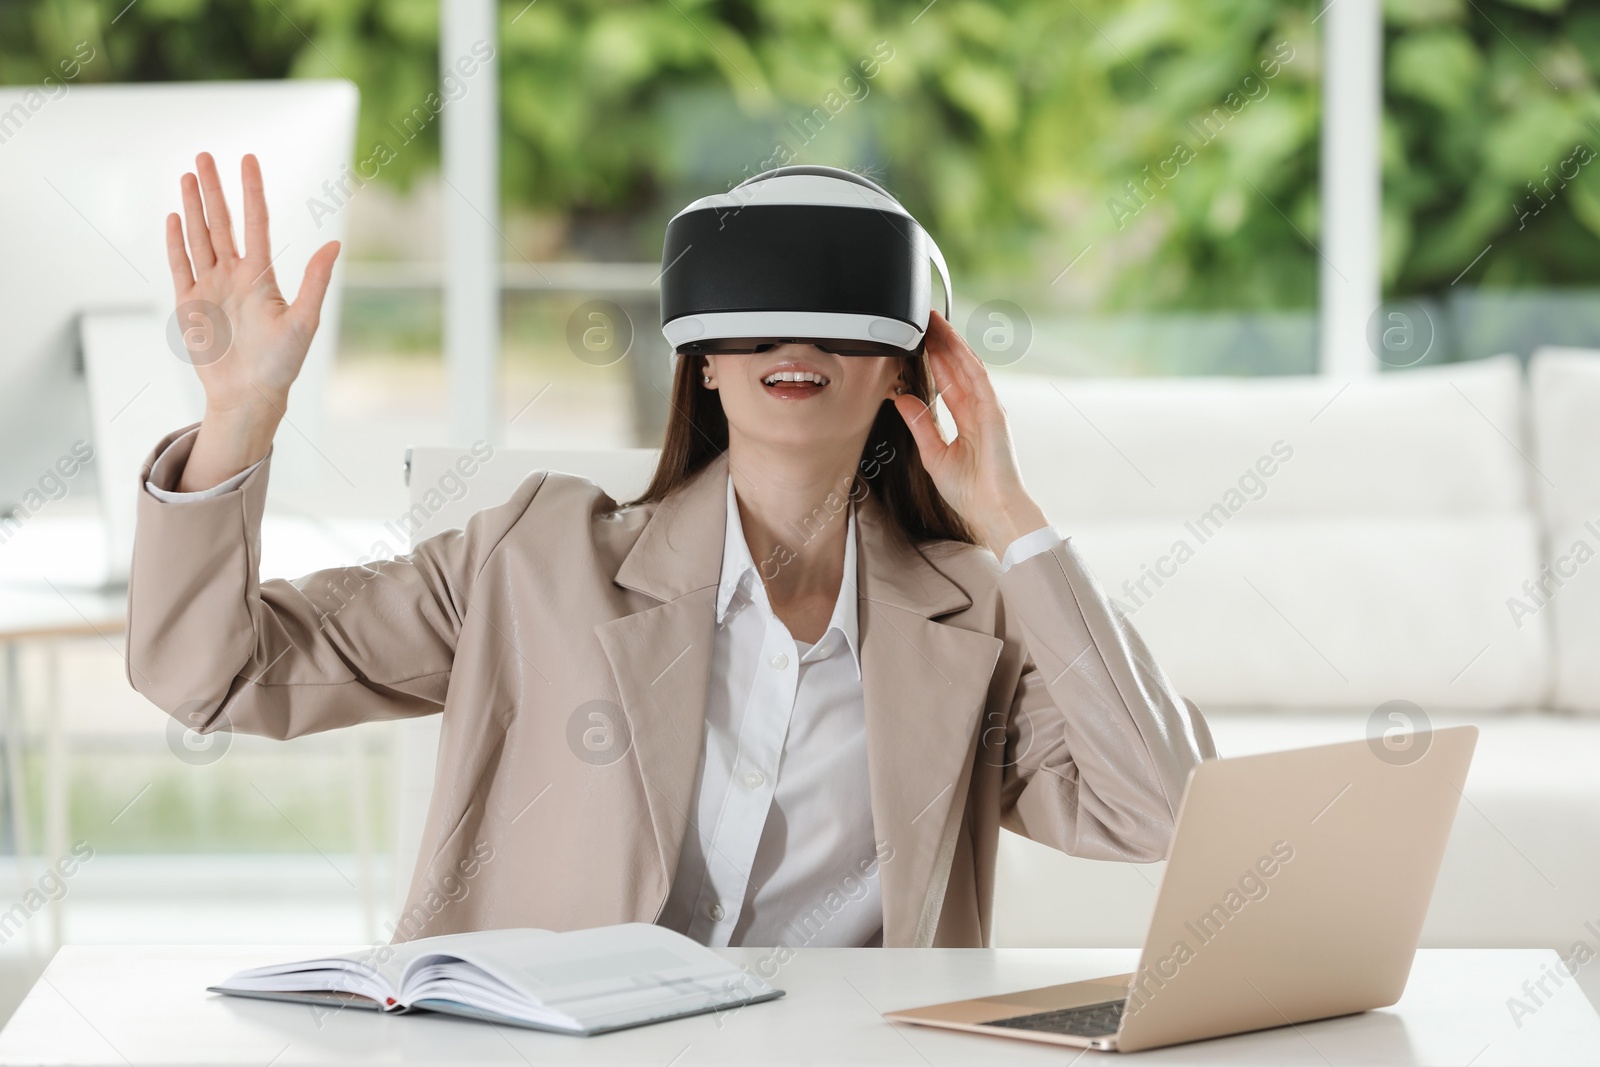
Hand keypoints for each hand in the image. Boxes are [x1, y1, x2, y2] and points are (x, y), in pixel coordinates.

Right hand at [164, 153, 339, 490]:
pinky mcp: (189, 305)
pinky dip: (176, 242)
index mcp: (262, 277)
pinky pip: (180, 266)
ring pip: (199, 237)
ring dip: (193, 207)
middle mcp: (235, 276)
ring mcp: (210, 288)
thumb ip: (315, 281)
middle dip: (214, 189)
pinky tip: (175, 216)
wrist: (250, 395)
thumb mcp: (304, 320)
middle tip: (205, 155)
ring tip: (189, 175)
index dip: (251, 192)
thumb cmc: (282, 363)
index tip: (248, 160)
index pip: (256, 223)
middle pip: (221, 223)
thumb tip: (334, 246)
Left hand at [892, 311, 1049, 557]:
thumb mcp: (934, 454)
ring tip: (933, 321)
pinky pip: (977, 377)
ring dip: (950, 342)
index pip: (946, 381)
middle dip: (939, 342)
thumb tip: (902, 399)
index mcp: (966, 420)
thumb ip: (920, 424)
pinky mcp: (994, 411)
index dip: (933, 359)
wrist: (993, 510)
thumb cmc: (971, 492)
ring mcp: (988, 408)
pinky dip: (964, 357)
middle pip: (956, 367)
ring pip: (966, 366)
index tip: (917, 341)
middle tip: (922, 320)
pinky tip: (951, 341)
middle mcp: (978, 410)